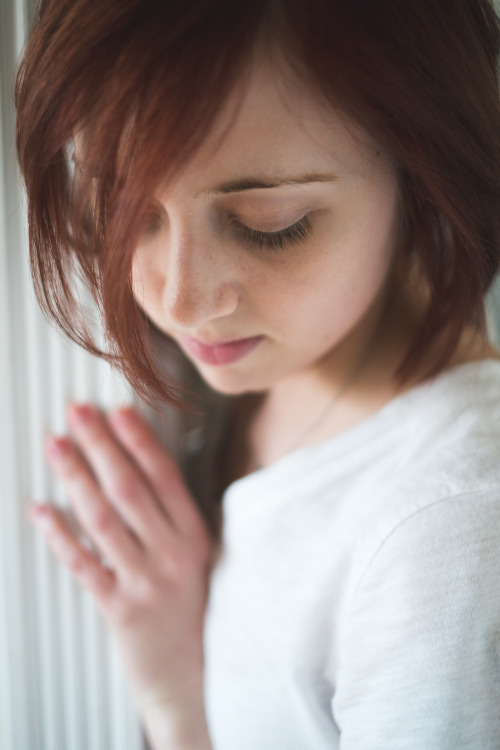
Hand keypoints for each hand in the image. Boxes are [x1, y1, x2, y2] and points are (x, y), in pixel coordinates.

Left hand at [29, 404, 214, 746]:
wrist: (193, 676)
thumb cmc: (196, 609)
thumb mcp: (202, 558)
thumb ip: (178, 518)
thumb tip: (147, 468)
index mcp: (196, 536)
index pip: (166, 477)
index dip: (140, 441)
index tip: (119, 411)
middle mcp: (173, 554)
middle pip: (130, 489)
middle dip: (101, 446)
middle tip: (78, 413)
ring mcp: (146, 582)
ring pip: (103, 520)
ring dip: (76, 479)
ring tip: (56, 447)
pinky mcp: (120, 609)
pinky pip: (84, 565)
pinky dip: (60, 536)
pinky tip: (42, 511)